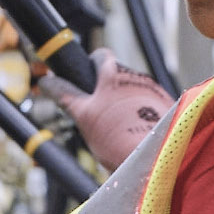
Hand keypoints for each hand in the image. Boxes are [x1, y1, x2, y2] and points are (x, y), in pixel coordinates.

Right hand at [44, 48, 174, 170]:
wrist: (155, 157)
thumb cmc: (117, 136)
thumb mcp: (82, 116)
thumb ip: (65, 95)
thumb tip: (46, 81)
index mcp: (113, 73)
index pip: (100, 55)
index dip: (90, 65)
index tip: (85, 77)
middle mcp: (136, 76)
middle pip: (117, 76)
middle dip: (107, 90)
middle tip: (97, 113)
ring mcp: (154, 91)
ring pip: (133, 92)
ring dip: (124, 104)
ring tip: (118, 130)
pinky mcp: (167, 107)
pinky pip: (149, 105)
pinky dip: (141, 115)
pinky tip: (135, 134)